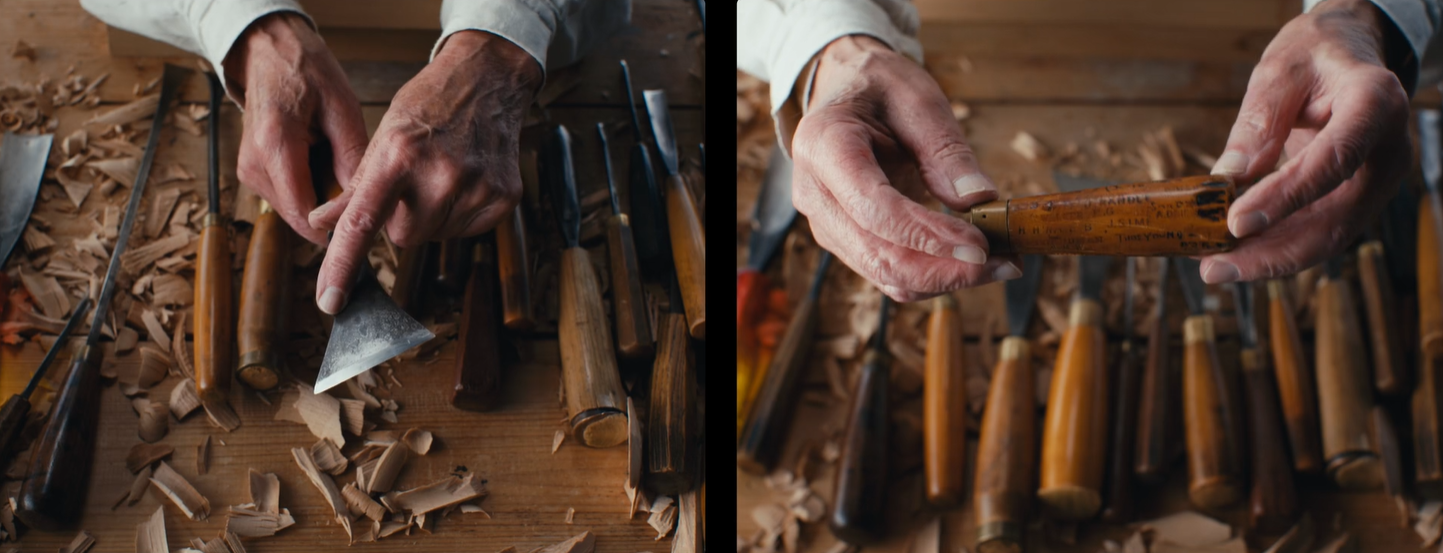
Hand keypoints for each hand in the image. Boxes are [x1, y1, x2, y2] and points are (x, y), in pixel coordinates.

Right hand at [227, 12, 369, 244]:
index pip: (305, 214)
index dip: (337, 226)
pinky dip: (309, 189)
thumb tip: (364, 201)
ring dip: (321, 200)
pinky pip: (287, 198)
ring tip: (337, 165)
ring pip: (294, 212)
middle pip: (300, 217)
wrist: (268, 51)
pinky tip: (321, 163)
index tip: (366, 224)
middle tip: (359, 187)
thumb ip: (352, 156)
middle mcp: (254, 165)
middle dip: (332, 212)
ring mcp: (249, 172)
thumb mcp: (342, 106)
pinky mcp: (252, 174)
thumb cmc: (306, 71)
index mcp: (274, 145)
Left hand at [307, 31, 539, 313]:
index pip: (363, 223)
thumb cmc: (429, 106)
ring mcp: (477, 188)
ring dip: (433, 216)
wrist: (487, 81)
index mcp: (399, 156)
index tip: (330, 302)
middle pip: (403, 238)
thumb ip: (354, 188)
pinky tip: (465, 182)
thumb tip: (321, 224)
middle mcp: (440, 175)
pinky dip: (460, 215)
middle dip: (401, 219)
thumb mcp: (383, 137)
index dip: (342, 265)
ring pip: (436, 237)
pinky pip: (466, 232)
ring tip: (442, 176)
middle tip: (412, 183)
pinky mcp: (503, 199)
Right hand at [790, 35, 1019, 302]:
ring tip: (999, 264)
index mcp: (825, 145)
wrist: (843, 90)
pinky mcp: (842, 240)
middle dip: (943, 268)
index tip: (979, 246)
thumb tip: (978, 197)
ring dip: (942, 279)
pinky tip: (969, 264)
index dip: (925, 235)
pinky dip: (930, 276)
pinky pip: (886, 272)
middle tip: (1004, 263)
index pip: (873, 208)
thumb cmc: (878, 87)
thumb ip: (945, 148)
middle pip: (877, 253)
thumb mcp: (917, 98)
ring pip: (883, 273)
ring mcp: (824, 222)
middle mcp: (814, 192)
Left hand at [1201, 0, 1409, 282]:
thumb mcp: (1280, 70)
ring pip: (1327, 237)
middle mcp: (1388, 151)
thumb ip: (1259, 120)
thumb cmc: (1315, 56)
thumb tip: (1229, 175)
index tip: (1237, 223)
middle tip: (1213, 268)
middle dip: (1272, 252)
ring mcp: (1377, 181)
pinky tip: (1234, 254)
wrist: (1349, 56)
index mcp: (1376, 105)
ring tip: (1213, 267)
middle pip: (1334, 219)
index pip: (1333, 161)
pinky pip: (1319, 231)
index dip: (1286, 197)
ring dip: (1270, 260)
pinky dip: (1277, 247)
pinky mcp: (1357, 197)